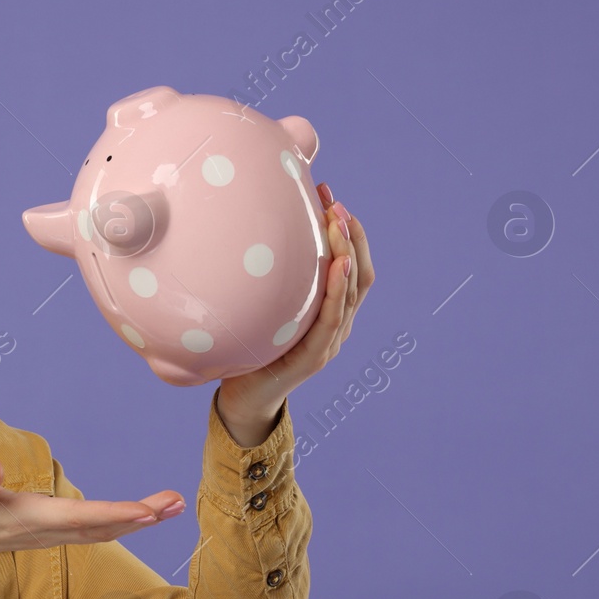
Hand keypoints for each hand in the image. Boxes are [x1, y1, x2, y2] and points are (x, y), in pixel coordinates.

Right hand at [0, 457, 185, 573]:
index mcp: (28, 518)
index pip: (79, 517)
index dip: (114, 514)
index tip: (147, 512)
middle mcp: (47, 531)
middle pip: (103, 527)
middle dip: (141, 516)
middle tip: (178, 501)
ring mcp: (52, 535)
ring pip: (104, 531)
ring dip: (140, 520)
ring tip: (174, 505)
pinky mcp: (53, 532)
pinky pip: (96, 531)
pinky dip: (123, 522)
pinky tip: (144, 514)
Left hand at [216, 180, 374, 436]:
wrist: (240, 400)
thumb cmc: (249, 351)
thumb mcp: (264, 308)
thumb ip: (270, 281)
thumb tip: (250, 234)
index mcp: (328, 313)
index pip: (350, 266)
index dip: (348, 232)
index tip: (330, 197)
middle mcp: (336, 326)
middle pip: (358, 273)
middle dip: (350, 234)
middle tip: (335, 202)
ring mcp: (329, 342)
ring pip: (350, 291)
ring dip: (347, 251)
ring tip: (338, 220)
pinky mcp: (313, 357)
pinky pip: (331, 318)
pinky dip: (337, 289)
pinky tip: (337, 264)